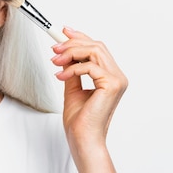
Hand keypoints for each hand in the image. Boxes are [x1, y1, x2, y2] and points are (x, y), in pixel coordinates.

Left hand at [50, 27, 127, 154]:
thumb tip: (65, 55)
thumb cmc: (80, 122)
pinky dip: (72, 68)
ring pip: (94, 51)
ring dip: (71, 52)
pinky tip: (60, 75)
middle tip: (54, 48)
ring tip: (55, 61)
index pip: (98, 49)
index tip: (63, 32)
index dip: (81, 37)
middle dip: (73, 43)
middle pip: (97, 46)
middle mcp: (118, 77)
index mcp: (111, 77)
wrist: (83, 140)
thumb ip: (73, 72)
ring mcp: (117, 80)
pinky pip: (90, 66)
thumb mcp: (73, 89)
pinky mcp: (112, 85)